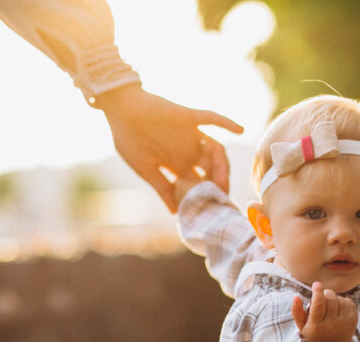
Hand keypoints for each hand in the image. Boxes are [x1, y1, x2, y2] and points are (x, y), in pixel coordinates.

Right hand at [94, 84, 242, 211]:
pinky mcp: (189, 117)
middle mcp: (188, 151)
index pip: (198, 183)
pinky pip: (211, 118)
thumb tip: (176, 212)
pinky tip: (240, 130)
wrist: (120, 110)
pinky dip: (226, 122)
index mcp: (177, 165)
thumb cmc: (127, 140)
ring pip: (215, 150)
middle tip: (219, 196)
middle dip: (217, 184)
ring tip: (223, 178)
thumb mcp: (145, 169)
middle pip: (211, 170)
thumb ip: (161, 188)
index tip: (211, 209)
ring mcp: (190, 135)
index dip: (205, 196)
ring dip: (222, 164)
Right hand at [291, 283, 357, 341]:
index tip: (316, 284)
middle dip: (325, 293)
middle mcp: (332, 325)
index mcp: (317, 327)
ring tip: (330, 308)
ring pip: (339, 298)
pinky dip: (342, 301)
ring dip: (333, 299)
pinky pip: (348, 301)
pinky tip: (338, 310)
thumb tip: (296, 296)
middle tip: (322, 298)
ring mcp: (345, 322)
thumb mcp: (302, 325)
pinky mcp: (354, 319)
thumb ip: (296, 311)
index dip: (317, 292)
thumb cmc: (315, 333)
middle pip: (330, 298)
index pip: (319, 305)